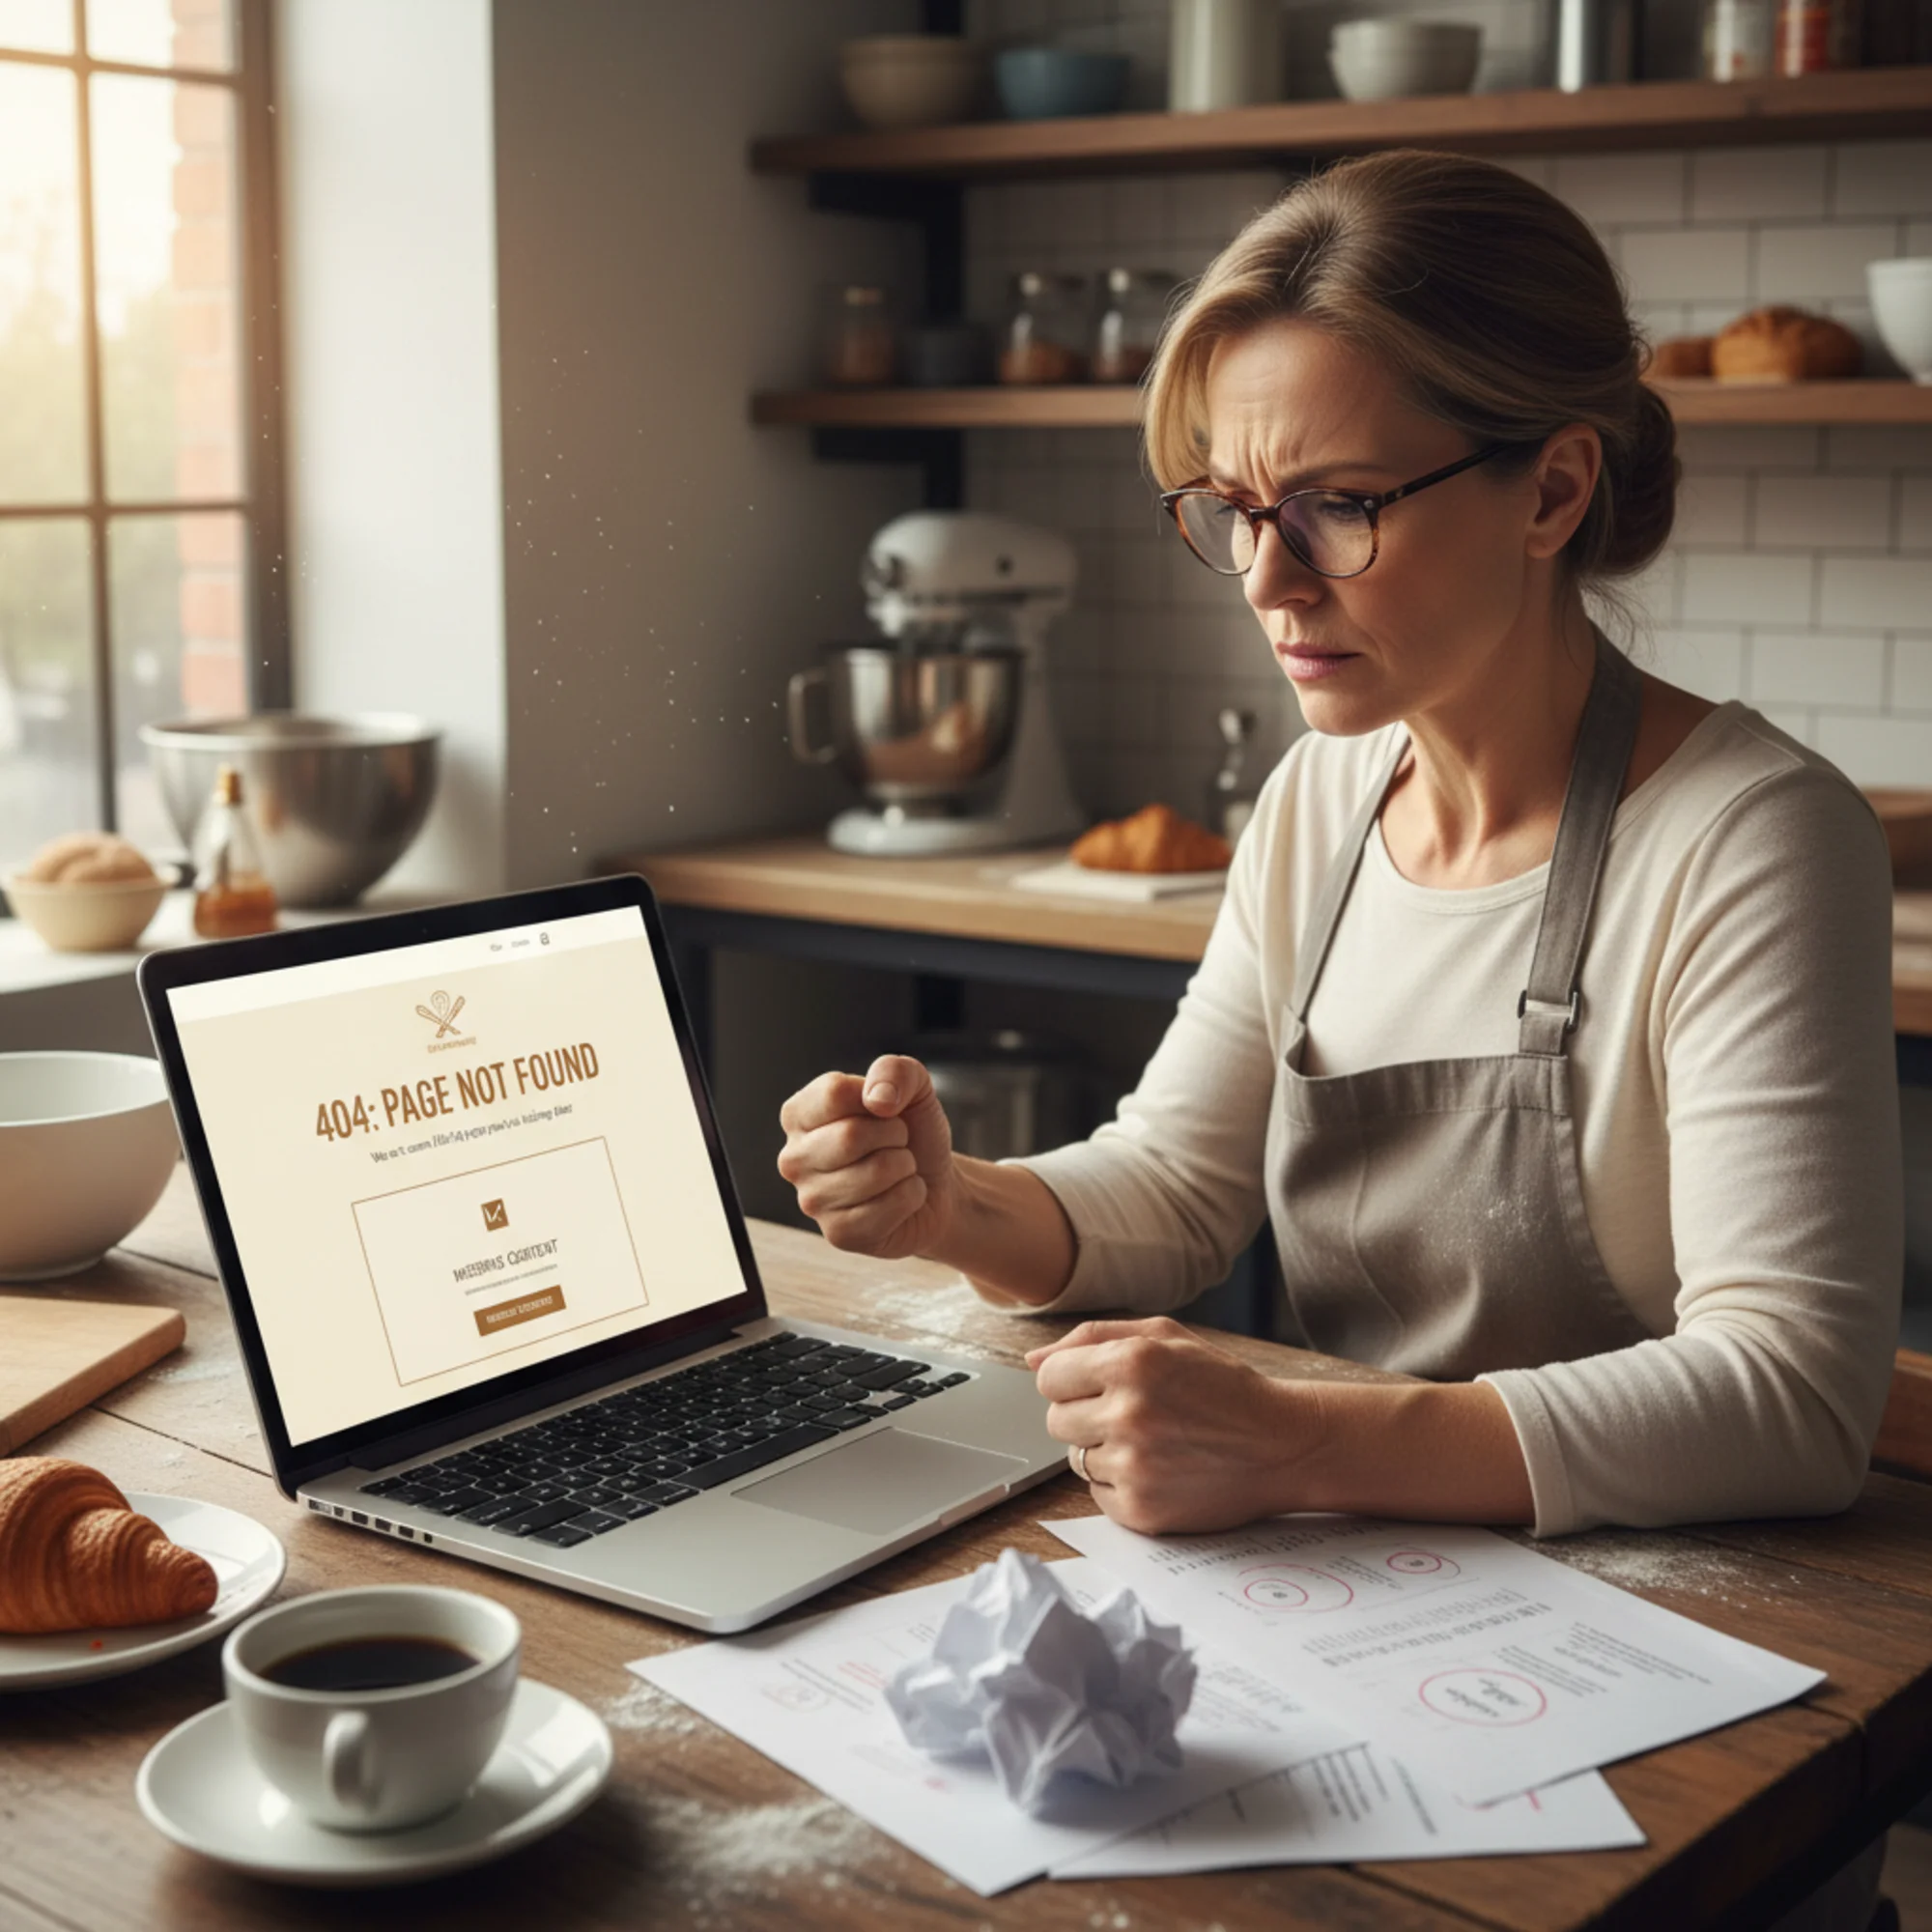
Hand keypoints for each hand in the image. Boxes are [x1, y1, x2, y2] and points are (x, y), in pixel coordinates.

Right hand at [777, 1054, 958, 1260]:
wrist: (935, 1182)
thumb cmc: (913, 1132)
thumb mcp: (913, 1087)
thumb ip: (894, 1072)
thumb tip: (877, 1100)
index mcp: (798, 1115)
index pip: (834, 1093)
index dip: (877, 1097)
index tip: (885, 1109)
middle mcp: (794, 1158)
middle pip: (851, 1136)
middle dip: (895, 1135)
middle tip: (897, 1142)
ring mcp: (811, 1201)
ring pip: (876, 1172)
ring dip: (905, 1166)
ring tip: (898, 1169)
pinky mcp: (838, 1234)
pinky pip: (889, 1207)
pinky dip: (911, 1197)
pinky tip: (901, 1198)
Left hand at [1027, 1317, 1310, 1533]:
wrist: (1282, 1445)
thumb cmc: (1222, 1386)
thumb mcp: (1166, 1338)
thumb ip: (1093, 1338)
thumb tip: (1033, 1361)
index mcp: (1131, 1362)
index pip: (1049, 1377)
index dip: (1073, 1380)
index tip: (1101, 1385)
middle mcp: (1128, 1414)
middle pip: (1055, 1421)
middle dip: (1085, 1415)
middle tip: (1134, 1414)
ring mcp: (1134, 1467)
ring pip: (1075, 1459)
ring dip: (1105, 1450)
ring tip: (1156, 1441)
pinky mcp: (1142, 1511)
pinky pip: (1097, 1495)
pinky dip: (1121, 1485)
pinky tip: (1161, 1470)